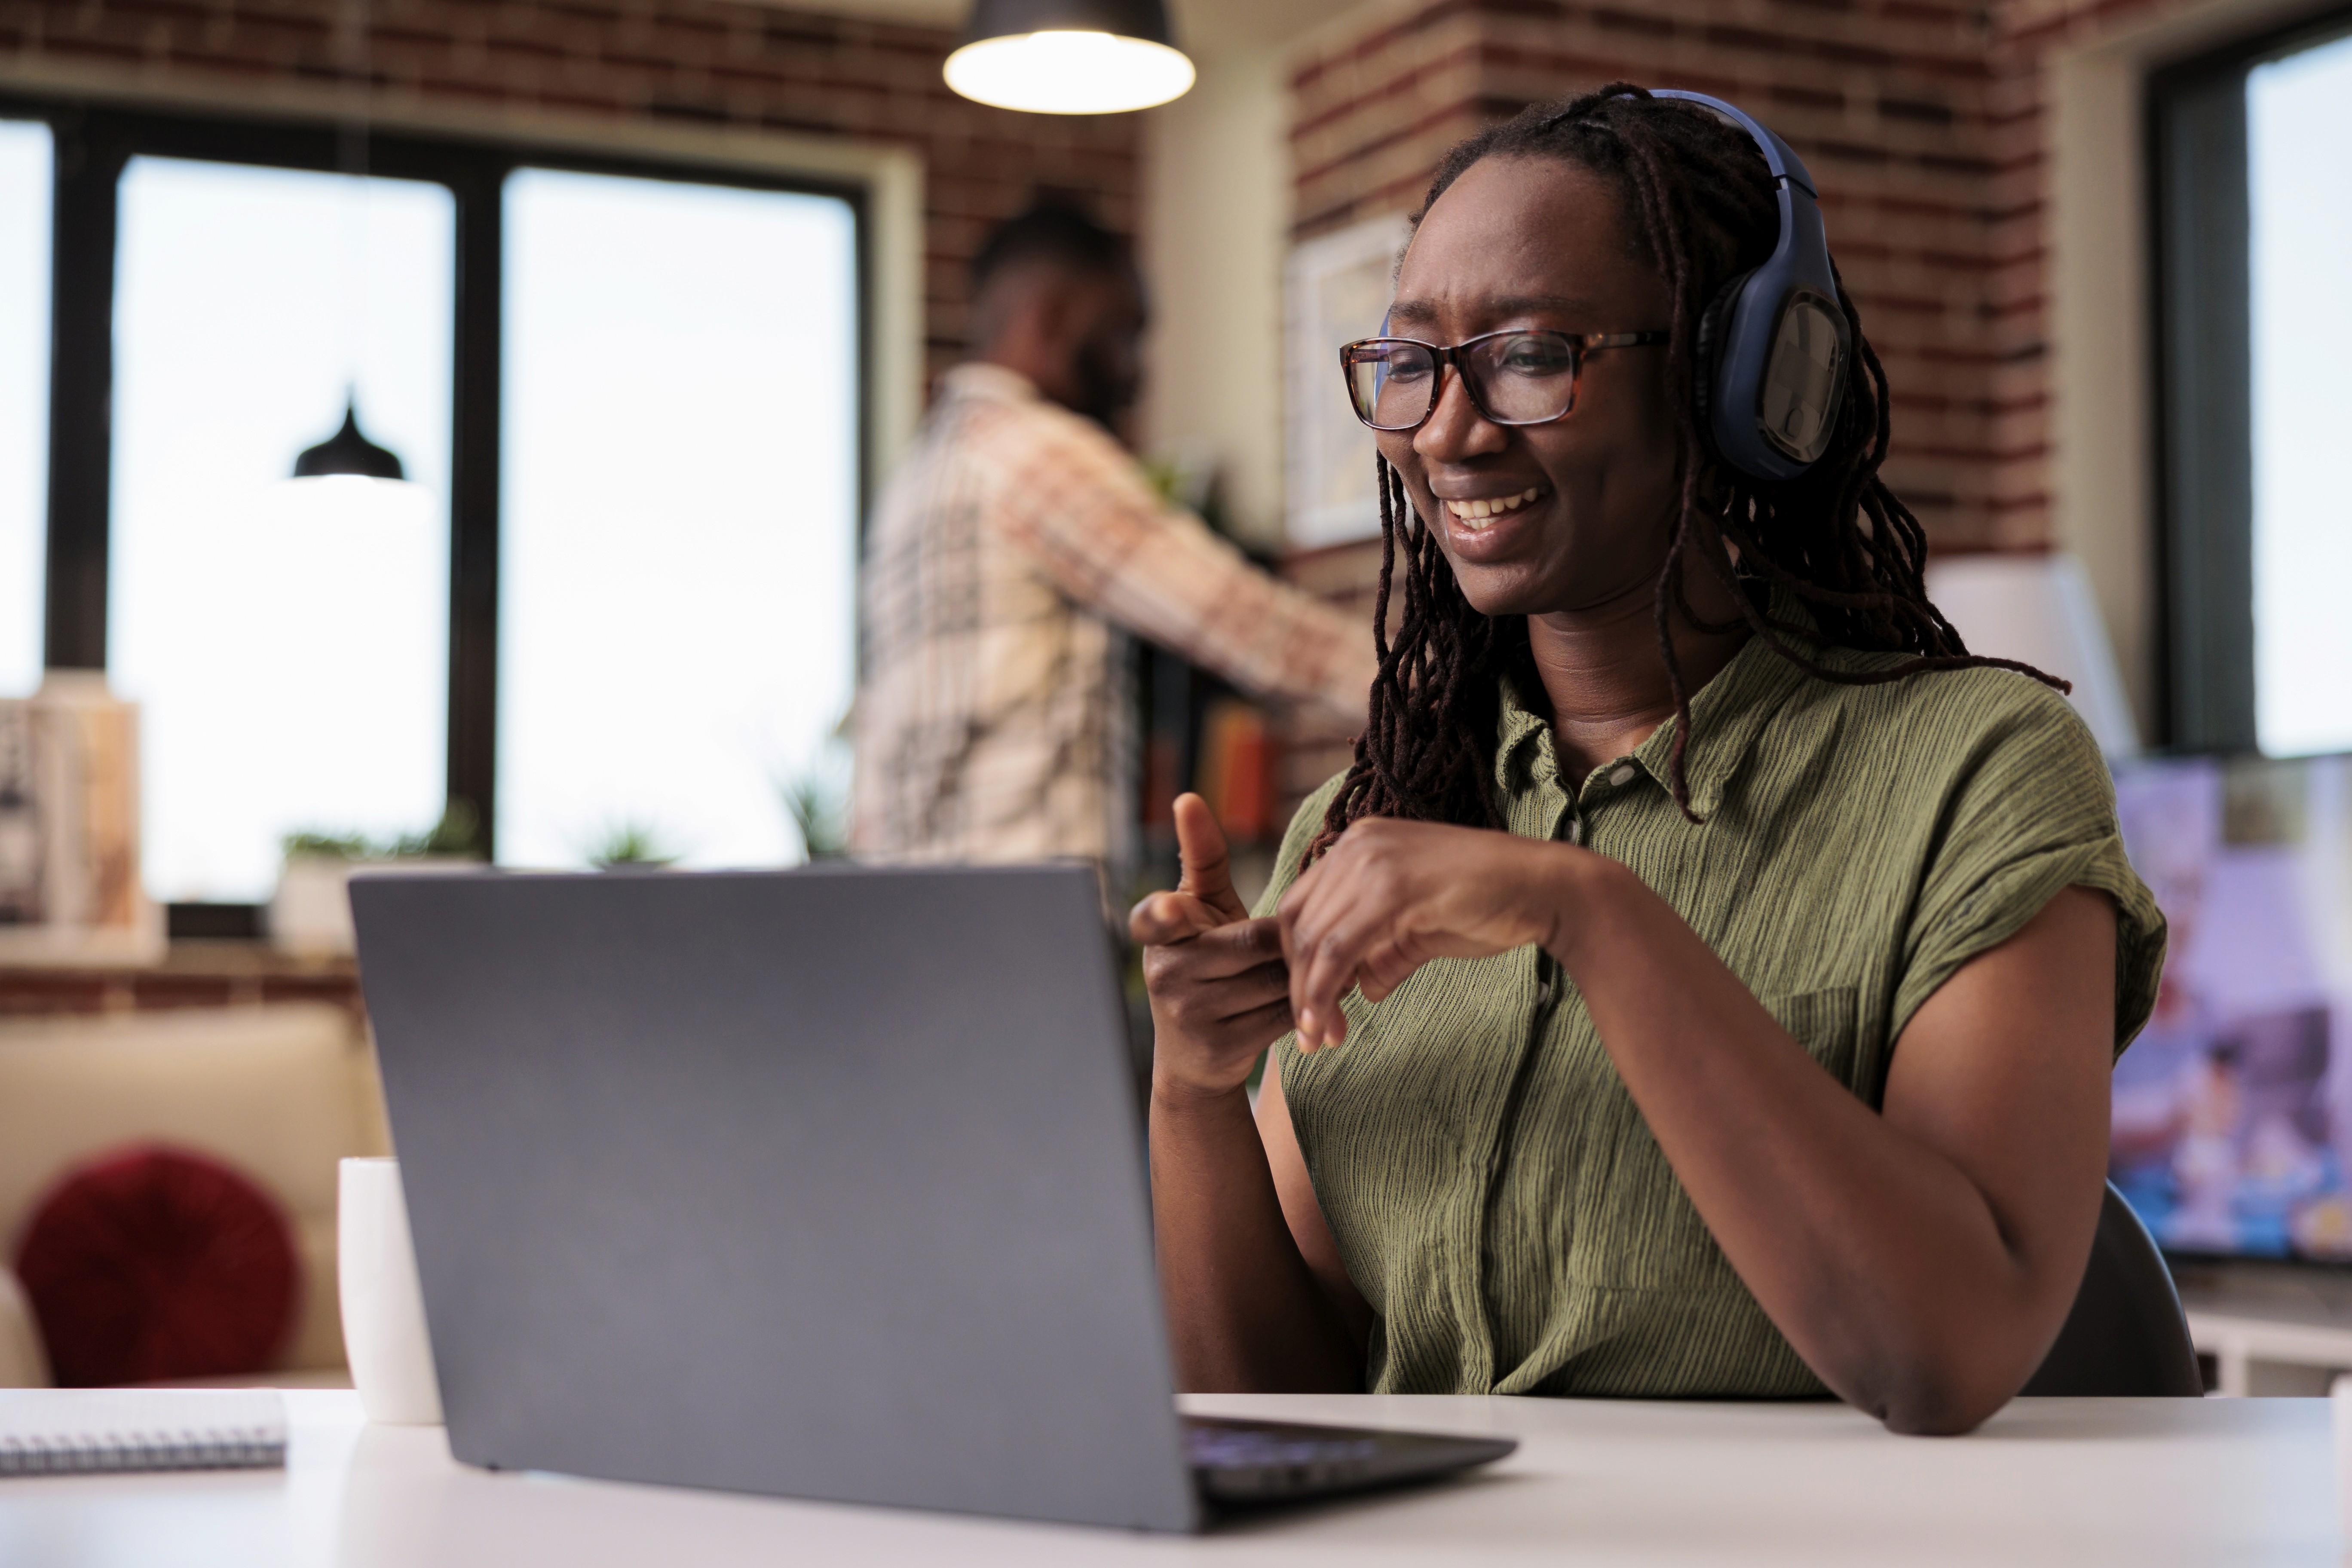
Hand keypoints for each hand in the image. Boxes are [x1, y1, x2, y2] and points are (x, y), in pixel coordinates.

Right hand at [1130, 795, 1293, 1099]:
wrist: (1195, 1055)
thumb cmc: (1205, 961)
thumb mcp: (1201, 911)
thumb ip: (1202, 859)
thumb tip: (1187, 798)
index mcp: (1158, 934)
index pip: (1154, 918)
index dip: (1163, 914)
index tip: (1173, 908)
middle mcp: (1164, 972)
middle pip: (1253, 942)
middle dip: (1287, 940)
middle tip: (1317, 933)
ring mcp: (1188, 1013)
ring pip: (1274, 979)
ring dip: (1304, 972)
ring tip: (1322, 963)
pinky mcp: (1219, 1047)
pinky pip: (1283, 1015)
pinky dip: (1308, 1005)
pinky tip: (1319, 998)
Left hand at [1277, 818, 1572, 1050]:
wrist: (1545, 890)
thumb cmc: (1488, 907)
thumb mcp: (1418, 931)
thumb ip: (1381, 953)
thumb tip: (1359, 989)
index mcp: (1358, 844)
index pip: (1301, 907)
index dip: (1296, 962)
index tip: (1310, 1009)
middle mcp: (1357, 844)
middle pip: (1296, 924)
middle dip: (1297, 984)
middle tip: (1312, 1035)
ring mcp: (1372, 860)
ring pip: (1313, 940)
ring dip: (1310, 997)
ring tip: (1322, 1038)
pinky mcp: (1392, 888)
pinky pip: (1338, 949)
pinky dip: (1324, 991)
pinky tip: (1332, 1024)